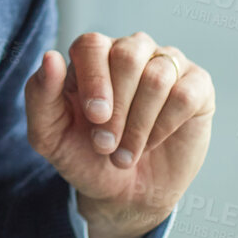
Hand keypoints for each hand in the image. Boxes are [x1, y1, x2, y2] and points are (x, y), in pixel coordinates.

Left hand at [25, 32, 214, 237]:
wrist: (123, 194)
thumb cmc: (83, 156)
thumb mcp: (49, 134)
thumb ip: (40, 94)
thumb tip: (50, 57)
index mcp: (92, 54)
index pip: (93, 44)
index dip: (95, 80)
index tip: (95, 118)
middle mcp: (130, 50)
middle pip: (127, 56)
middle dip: (118, 109)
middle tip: (107, 145)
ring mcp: (165, 64)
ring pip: (158, 76)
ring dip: (140, 124)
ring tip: (126, 153)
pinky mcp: (196, 85)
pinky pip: (186, 93)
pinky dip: (167, 124)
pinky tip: (154, 141)